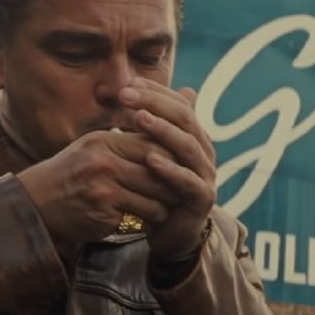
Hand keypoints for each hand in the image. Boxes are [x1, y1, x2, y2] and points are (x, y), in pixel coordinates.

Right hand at [18, 130, 179, 248]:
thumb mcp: (96, 146)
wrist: (34, 203)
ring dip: (163, 208)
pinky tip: (145, 221)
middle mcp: (104, 163)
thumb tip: (170, 131)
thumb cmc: (73, 171)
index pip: (155, 145)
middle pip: (160, 173)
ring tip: (164, 208)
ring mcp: (102, 190)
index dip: (173, 158)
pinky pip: (140, 220)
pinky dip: (147, 222)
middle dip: (174, 185)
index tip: (182, 167)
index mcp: (105, 142)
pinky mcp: (102, 215)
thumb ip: (131, 140)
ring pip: (155, 200)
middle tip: (180, 191)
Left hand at [118, 78, 216, 259]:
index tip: (127, 84)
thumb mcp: (142, 151)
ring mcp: (206, 174)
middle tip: (127, 95)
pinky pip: (188, 181)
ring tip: (138, 119)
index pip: (179, 104)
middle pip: (185, 119)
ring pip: (188, 146)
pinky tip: (150, 159)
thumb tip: (109, 88)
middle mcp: (204, 151)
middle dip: (155, 104)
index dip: (155, 93)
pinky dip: (170, 170)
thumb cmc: (153, 187)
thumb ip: (133, 123)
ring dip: (163, 131)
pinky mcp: (203, 198)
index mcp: (193, 135)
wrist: (169, 231)